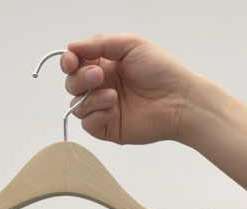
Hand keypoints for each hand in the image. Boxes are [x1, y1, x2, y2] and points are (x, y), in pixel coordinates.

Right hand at [61, 35, 196, 145]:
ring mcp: (103, 108)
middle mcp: (101, 86)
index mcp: (105, 64)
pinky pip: (87, 124)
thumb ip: (100, 43)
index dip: (69, 62)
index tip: (72, 61)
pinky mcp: (108, 128)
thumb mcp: (130, 45)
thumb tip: (71, 47)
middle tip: (99, 76)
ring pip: (76, 105)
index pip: (75, 64)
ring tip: (113, 96)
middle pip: (72, 84)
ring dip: (90, 99)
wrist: (177, 101)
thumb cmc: (160, 70)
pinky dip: (96, 115)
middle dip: (80, 79)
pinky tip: (114, 109)